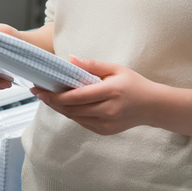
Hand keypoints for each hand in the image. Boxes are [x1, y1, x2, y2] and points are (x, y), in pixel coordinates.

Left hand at [31, 57, 161, 134]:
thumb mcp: (115, 68)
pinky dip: (71, 114)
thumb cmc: (133, 84)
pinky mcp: (105, 131)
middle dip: (52, 101)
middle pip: (73, 109)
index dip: (56, 95)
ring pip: (75, 117)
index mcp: (111, 92)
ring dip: (59, 108)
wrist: (153, 106)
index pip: (77, 97)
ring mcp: (107, 123)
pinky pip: (82, 123)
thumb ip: (92, 65)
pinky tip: (63, 105)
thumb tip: (69, 59)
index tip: (40, 89)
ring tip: (47, 97)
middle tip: (38, 92)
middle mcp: (109, 110)